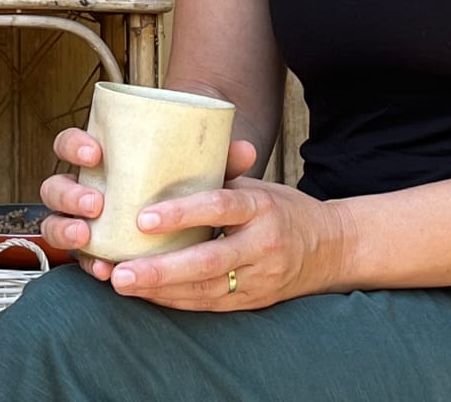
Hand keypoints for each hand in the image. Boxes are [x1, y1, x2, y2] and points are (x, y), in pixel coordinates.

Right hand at [37, 127, 260, 280]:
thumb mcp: (199, 170)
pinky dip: (88, 263)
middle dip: (69, 193)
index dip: (74, 145)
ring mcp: (82, 222)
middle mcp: (84, 188)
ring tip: (88, 235)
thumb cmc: (182, 184)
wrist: (183, 219)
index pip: (71, 143)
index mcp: (101, 159)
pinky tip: (103, 268)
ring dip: (66, 229)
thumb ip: (218, 161)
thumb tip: (249, 150)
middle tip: (96, 202)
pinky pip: (79, 258)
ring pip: (56, 222)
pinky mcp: (92, 251)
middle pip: (55, 185)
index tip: (96, 152)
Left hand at [101, 176, 350, 310]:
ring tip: (122, 284)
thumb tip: (181, 146)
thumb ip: (222, 172)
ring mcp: (260, 278)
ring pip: (205, 290)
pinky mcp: (254, 302)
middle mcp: (263, 245)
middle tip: (120, 271)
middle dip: (161, 269)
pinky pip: (210, 305)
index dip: (182, 214)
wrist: (330, 249)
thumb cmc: (282, 209)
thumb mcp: (259, 184)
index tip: (143, 218)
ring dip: (160, 290)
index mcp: (263, 206)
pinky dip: (175, 301)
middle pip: (209, 261)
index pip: (221, 208)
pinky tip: (146, 294)